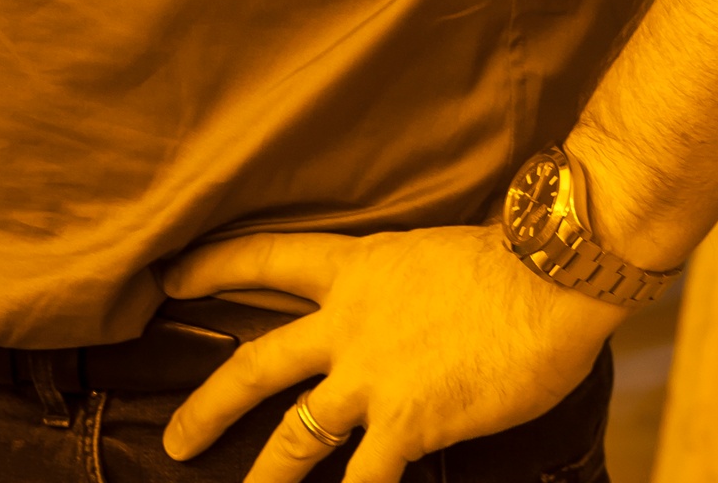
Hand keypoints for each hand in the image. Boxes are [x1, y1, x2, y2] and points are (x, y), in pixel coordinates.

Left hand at [159, 227, 621, 482]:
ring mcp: (372, 376)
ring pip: (295, 435)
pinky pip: (363, 482)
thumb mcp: (428, 257)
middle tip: (175, 440)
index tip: (170, 279)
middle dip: (210, 405)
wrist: (548, 276)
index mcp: (354, 269)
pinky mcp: (406, 422)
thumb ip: (397, 288)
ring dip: (265, 479)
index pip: (267, 259)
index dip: (213, 269)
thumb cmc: (511, 261)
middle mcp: (348, 322)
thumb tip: (398, 311)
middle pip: (257, 363)